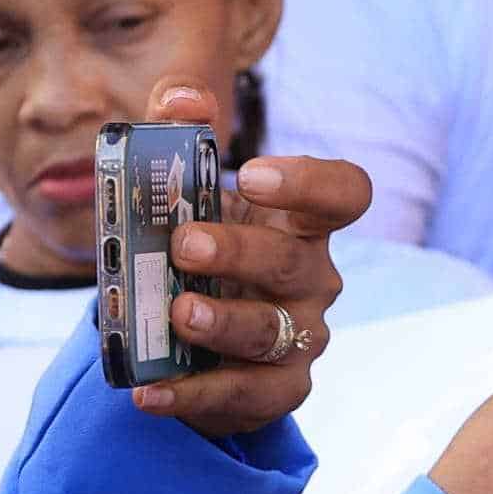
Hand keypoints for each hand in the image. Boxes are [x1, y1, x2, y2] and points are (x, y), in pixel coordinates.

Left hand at [134, 78, 372, 435]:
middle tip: (185, 244)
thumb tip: (181, 98)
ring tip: (178, 312)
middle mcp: (313, 279)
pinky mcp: (276, 391)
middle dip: (241, 251)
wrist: (189, 343)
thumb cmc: (197, 256)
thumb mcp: (182, 195)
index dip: (309, 182)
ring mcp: (300, 337)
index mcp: (301, 224)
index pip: (344, 193)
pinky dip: (192, 395)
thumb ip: (176, 137)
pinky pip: (242, 394)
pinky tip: (148, 391)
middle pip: (294, 260)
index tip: (252, 173)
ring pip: (272, 330)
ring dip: (225, 320)